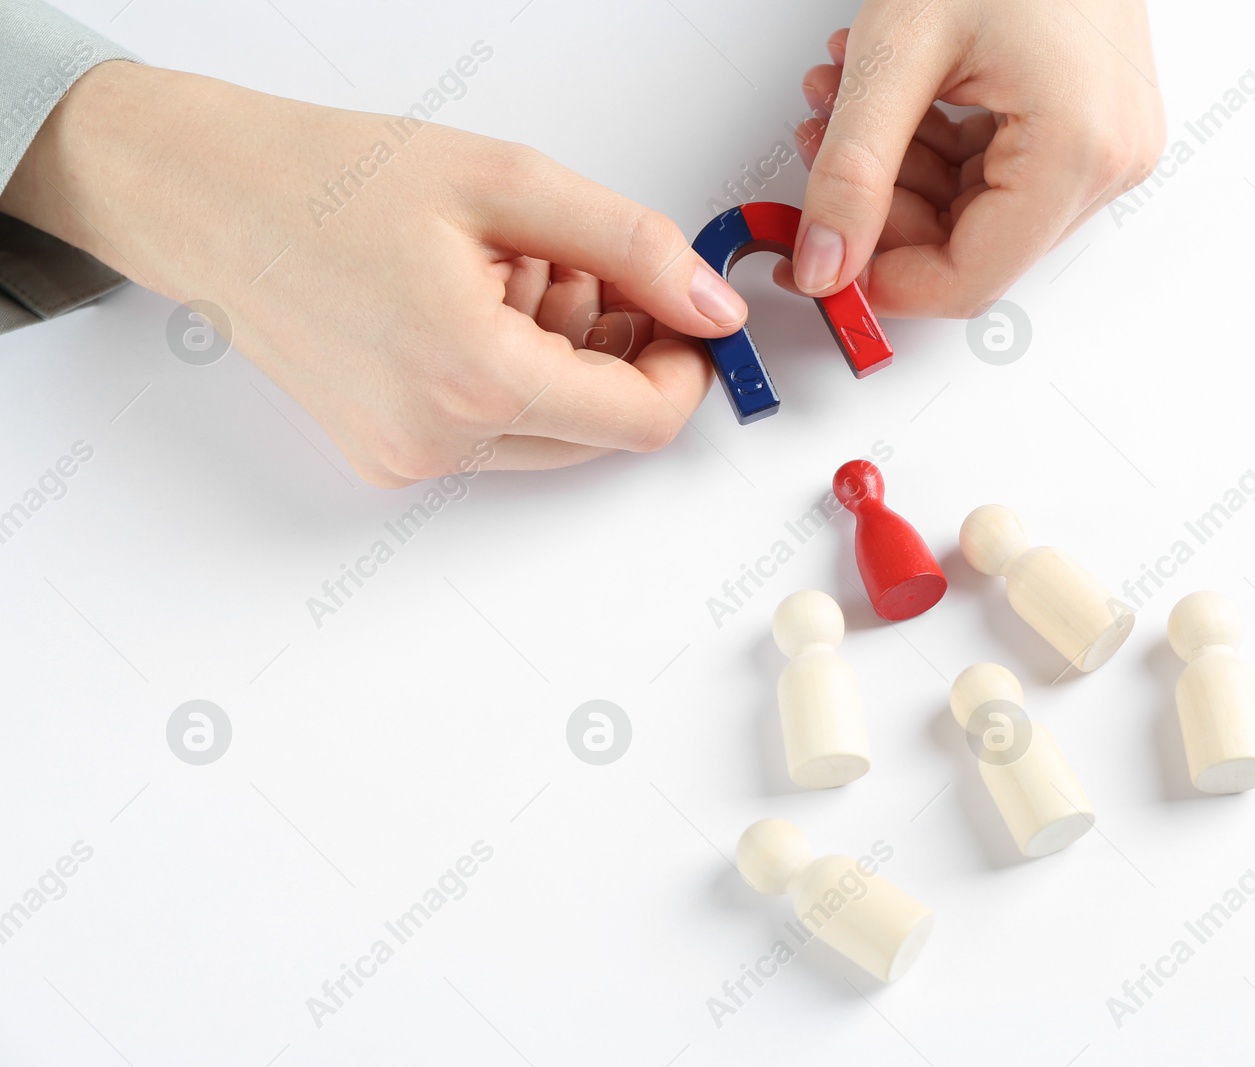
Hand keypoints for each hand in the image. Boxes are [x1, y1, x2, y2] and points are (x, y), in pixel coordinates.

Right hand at [0, 62, 746, 485]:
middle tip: (581, 265)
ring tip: (514, 273)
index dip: (686, 367)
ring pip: (554, 432)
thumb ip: (634, 248)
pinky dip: (515, 375)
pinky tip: (477, 305)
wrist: (209, 200)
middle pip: (602, 430)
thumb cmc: (333, 180)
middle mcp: (441, 440)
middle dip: (620, 351)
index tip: (688, 315)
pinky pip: (498, 433)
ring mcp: (409, 457)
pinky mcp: (388, 456)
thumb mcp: (510, 183)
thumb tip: (712, 307)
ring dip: (568, 359)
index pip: (644, 421)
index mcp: (476, 376)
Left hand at [780, 0, 1164, 317]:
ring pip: (978, 212)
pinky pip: (1000, 172)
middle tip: (819, 155)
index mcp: (1080, 151)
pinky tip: (895, 104)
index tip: (818, 263)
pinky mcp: (1093, 125)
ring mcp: (1108, 144)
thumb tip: (826, 260)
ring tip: (843, 107)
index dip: (882, 283)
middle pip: (972, 246)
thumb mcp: (898, 51)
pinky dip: (936, 149)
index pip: (969, 279)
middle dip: (883, 211)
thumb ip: (853, 168)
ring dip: (900, 174)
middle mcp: (1110, 160)